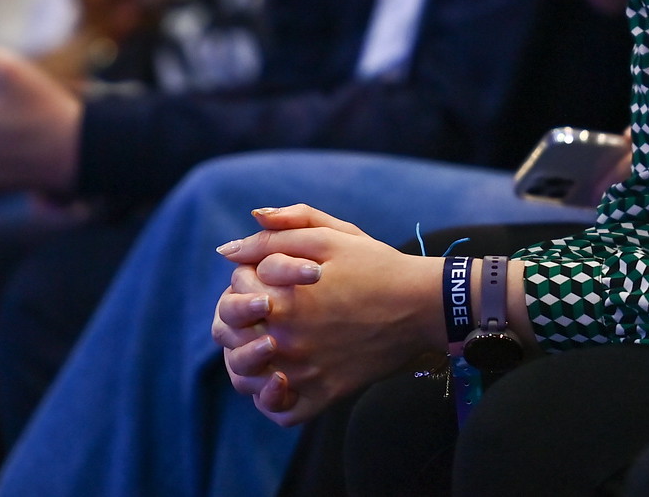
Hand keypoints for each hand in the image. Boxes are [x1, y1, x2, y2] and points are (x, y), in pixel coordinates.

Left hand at [211, 204, 442, 425]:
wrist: (421, 305)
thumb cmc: (376, 266)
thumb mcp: (329, 236)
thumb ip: (276, 235)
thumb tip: (226, 248)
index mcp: (281, 299)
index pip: (235, 288)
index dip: (248, 275)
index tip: (268, 273)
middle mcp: (286, 339)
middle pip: (230, 333)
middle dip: (239, 314)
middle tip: (263, 307)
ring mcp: (304, 371)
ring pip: (246, 377)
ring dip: (245, 357)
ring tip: (266, 340)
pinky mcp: (324, 395)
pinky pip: (281, 413)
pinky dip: (272, 400)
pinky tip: (280, 377)